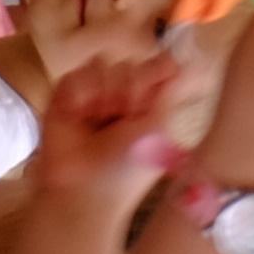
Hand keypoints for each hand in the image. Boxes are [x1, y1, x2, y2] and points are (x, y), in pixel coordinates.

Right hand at [28, 48, 183, 212]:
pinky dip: (79, 95)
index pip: (156, 69)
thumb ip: (170, 93)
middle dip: (128, 90)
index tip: (151, 95)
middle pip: (130, 63)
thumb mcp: (158, 130)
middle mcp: (121, 99)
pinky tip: (78, 116)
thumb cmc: (126, 169)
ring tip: (99, 121)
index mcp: (148, 107)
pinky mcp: (64, 96)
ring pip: (102, 64)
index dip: (155, 73)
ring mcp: (92, 96)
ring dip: (103, 93)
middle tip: (124, 119)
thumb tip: (189, 63)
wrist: (81, 190)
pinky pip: (75, 74)